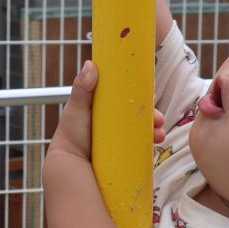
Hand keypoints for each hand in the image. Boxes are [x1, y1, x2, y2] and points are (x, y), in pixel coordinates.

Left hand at [51, 63, 166, 161]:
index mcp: (109, 107)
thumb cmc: (70, 133)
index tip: (152, 97)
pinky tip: (153, 149)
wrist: (69, 163)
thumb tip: (91, 63)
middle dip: (154, 117)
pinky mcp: (123, 154)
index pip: (131, 98)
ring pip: (144, 132)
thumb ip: (82, 87)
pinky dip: (149, 148)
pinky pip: (141, 150)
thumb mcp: (77, 107)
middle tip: (159, 121)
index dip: (144, 97)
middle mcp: (117, 122)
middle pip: (141, 116)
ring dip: (156, 132)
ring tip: (159, 136)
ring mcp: (121, 138)